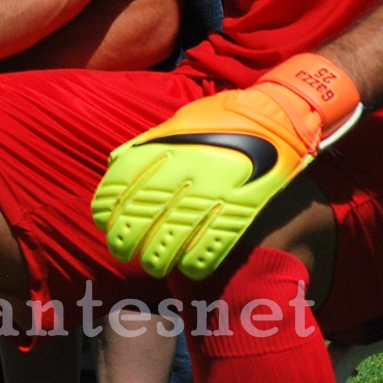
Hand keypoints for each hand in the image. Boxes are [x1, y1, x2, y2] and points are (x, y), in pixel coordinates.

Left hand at [92, 54, 363, 279]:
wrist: (277, 113)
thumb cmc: (223, 117)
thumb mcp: (177, 123)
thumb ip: (146, 145)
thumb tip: (115, 162)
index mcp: (162, 150)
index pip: (117, 189)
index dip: (106, 213)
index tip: (105, 225)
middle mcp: (181, 172)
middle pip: (137, 221)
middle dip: (125, 244)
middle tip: (124, 254)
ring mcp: (211, 193)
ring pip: (169, 241)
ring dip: (156, 260)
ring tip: (153, 266)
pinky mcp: (240, 209)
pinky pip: (211, 246)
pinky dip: (196, 263)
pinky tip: (189, 269)